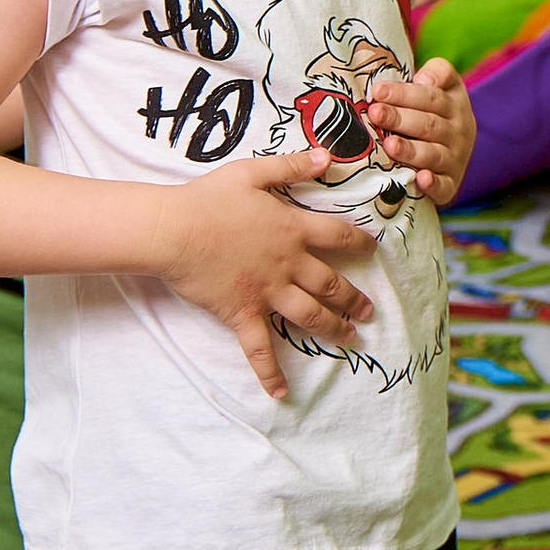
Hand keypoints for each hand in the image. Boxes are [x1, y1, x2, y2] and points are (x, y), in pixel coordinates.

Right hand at [150, 150, 374, 399]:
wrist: (175, 230)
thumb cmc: (209, 198)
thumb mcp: (253, 172)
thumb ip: (292, 166)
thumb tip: (328, 156)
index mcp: (293, 229)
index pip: (339, 236)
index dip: (360, 242)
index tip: (374, 250)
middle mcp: (288, 263)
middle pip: (332, 283)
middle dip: (354, 298)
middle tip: (370, 311)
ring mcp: (267, 292)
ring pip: (310, 315)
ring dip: (334, 327)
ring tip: (350, 336)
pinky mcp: (242, 313)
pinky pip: (259, 348)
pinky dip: (270, 373)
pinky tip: (282, 393)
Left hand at [366, 56, 474, 202]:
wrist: (451, 156)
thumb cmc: (432, 114)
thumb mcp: (443, 88)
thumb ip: (437, 73)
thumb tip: (424, 78)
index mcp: (456, 105)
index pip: (432, 97)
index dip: (405, 93)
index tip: (378, 90)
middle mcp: (459, 133)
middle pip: (429, 124)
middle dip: (400, 118)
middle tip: (375, 113)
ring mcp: (455, 160)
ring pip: (433, 154)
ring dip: (411, 150)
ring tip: (389, 145)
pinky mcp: (450, 185)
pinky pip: (444, 186)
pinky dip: (433, 184)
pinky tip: (421, 179)